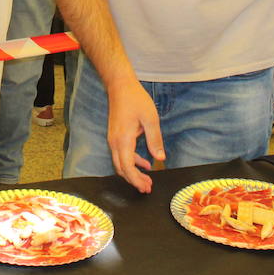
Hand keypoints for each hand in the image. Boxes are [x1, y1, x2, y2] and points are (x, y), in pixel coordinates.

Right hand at [106, 79, 163, 193]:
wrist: (120, 86)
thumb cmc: (135, 100)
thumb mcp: (151, 119)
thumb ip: (155, 140)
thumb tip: (160, 158)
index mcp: (123, 140)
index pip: (127, 167)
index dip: (136, 180)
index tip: (146, 187)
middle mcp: (115, 142)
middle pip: (121, 169)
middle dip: (134, 180)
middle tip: (147, 188)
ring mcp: (113, 139)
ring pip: (120, 163)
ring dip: (133, 173)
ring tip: (147, 180)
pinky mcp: (115, 136)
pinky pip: (121, 154)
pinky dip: (131, 162)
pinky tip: (144, 163)